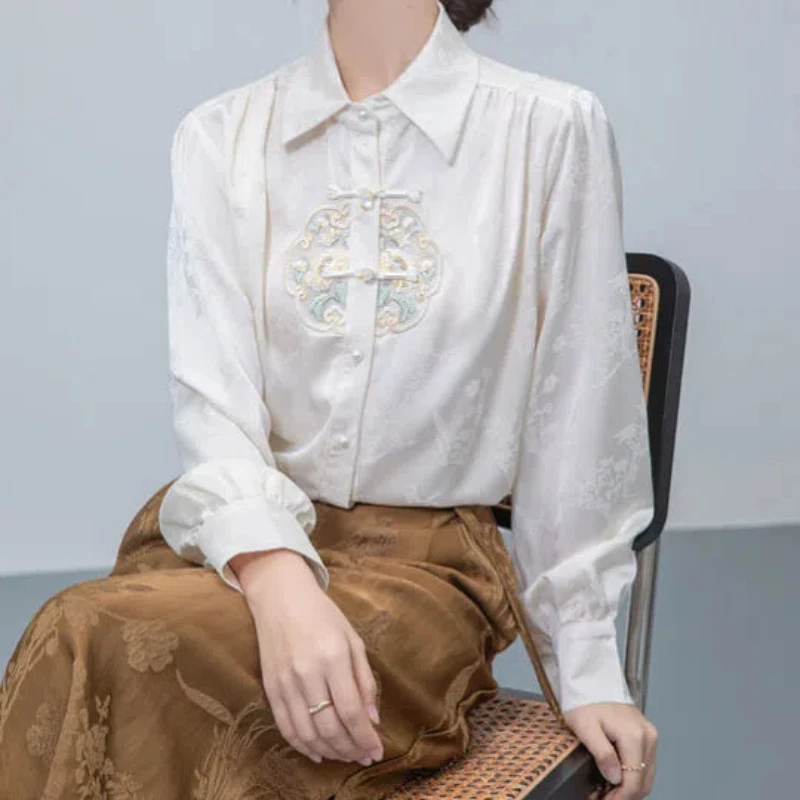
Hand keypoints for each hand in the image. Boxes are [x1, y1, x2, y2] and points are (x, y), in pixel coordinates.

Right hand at [229, 549, 383, 765]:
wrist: (280, 597)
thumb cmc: (323, 615)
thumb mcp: (353, 639)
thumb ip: (364, 679)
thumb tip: (373, 719)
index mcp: (333, 657)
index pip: (351, 711)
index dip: (365, 738)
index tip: (377, 751)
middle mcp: (307, 673)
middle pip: (330, 727)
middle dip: (350, 749)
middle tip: (364, 756)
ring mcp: (285, 682)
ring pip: (307, 734)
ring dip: (329, 752)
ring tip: (345, 755)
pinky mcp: (270, 688)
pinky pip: (285, 727)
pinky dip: (303, 746)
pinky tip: (318, 753)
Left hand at [564, 702, 657, 798]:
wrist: (590, 682)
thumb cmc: (585, 701)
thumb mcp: (585, 727)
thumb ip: (602, 753)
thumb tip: (614, 777)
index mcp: (634, 736)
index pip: (634, 781)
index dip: (619, 797)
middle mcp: (647, 736)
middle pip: (643, 781)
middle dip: (624, 795)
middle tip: (602, 797)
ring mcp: (649, 736)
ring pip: (646, 775)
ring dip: (629, 788)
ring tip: (606, 791)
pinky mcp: (646, 735)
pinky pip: (644, 764)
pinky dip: (632, 776)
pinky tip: (615, 777)